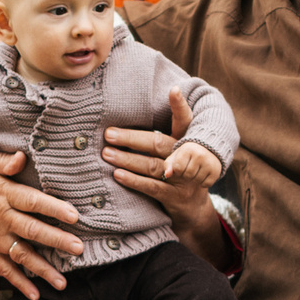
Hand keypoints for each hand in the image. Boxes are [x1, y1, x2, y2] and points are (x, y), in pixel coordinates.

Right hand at [0, 150, 80, 298]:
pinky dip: (19, 282)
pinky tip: (36, 294)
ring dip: (42, 269)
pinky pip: (4, 269)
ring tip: (62, 282)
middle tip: (78, 248)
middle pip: (32, 230)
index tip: (75, 216)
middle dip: (56, 240)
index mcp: (3, 193)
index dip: (53, 208)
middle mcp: (0, 217)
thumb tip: (22, 157)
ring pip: (21, 254)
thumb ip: (2, 161)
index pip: (32, 201)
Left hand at [106, 93, 222, 245]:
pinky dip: (134, 180)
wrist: (193, 210)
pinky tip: (117, 175)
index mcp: (186, 143)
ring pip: (152, 165)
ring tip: (106, 153)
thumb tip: (124, 124)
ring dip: (127, 159)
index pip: (184, 121)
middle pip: (158, 144)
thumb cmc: (177, 175)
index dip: (180, 106)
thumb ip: (158, 139)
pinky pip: (152, 187)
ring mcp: (183, 179)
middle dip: (132, 138)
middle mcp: (186, 159)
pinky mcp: (175, 197)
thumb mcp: (176, 154)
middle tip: (109, 133)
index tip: (174, 90)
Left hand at [163, 142, 222, 185]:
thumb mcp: (176, 157)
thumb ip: (168, 166)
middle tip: (189, 169)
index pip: (178, 168)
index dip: (178, 171)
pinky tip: (203, 175)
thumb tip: (167, 175)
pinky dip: (203, 183)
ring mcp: (209, 163)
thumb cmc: (187, 155)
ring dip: (194, 179)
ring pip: (197, 180)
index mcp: (187, 149)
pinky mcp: (216, 171)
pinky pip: (206, 184)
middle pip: (188, 175)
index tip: (181, 167)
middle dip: (186, 175)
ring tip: (196, 171)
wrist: (208, 150)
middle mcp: (200, 155)